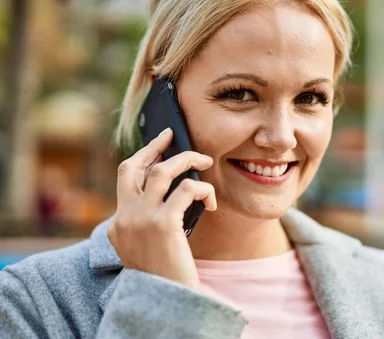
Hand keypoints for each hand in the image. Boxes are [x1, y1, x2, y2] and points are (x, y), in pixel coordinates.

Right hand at [108, 128, 216, 289]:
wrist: (167, 303)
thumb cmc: (165, 277)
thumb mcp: (146, 250)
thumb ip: (146, 224)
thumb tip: (173, 195)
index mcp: (118, 224)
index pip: (126, 178)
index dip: (141, 157)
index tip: (158, 143)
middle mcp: (124, 218)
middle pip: (135, 167)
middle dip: (155, 146)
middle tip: (174, 135)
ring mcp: (141, 220)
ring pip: (162, 171)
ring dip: (187, 160)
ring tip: (205, 161)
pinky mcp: (163, 224)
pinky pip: (186, 190)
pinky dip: (202, 190)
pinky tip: (210, 202)